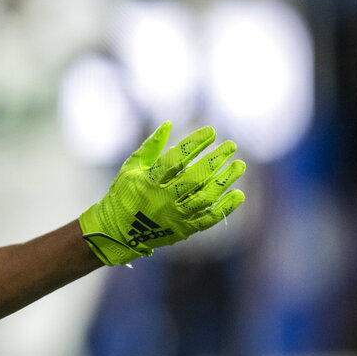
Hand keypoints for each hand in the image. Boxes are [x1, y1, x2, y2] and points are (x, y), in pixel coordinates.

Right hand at [78, 122, 245, 265]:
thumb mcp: (131, 167)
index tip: (211, 132)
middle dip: (216, 159)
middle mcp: (162, 199)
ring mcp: (174, 216)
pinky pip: (209, 218)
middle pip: (195, 177)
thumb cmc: (124, 193)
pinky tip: (238, 193)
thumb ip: (151, 147)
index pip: (176, 159)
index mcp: (147, 182)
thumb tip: (168, 124)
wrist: (117, 231)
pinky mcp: (183, 230)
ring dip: (225, 180)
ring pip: (206, 197)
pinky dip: (225, 207)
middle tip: (231, 146)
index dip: (195, 144)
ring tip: (239, 166)